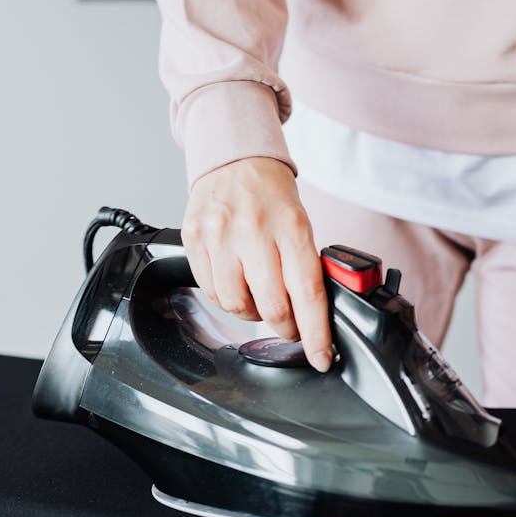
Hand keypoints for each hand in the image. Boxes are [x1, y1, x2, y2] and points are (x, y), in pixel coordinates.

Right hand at [182, 157, 332, 371]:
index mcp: (291, 226)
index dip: (315, 333)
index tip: (321, 357)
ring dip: (253, 313)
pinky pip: (211, 292)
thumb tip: (314, 313)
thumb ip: (306, 265)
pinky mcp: (194, 239)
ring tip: (259, 296)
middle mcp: (254, 230)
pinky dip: (228, 299)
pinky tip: (237, 283)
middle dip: (286, 327)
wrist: (234, 159)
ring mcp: (220, 235)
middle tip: (290, 324)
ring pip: (237, 305)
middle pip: (271, 307)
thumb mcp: (301, 223)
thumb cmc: (271, 195)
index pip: (307, 292)